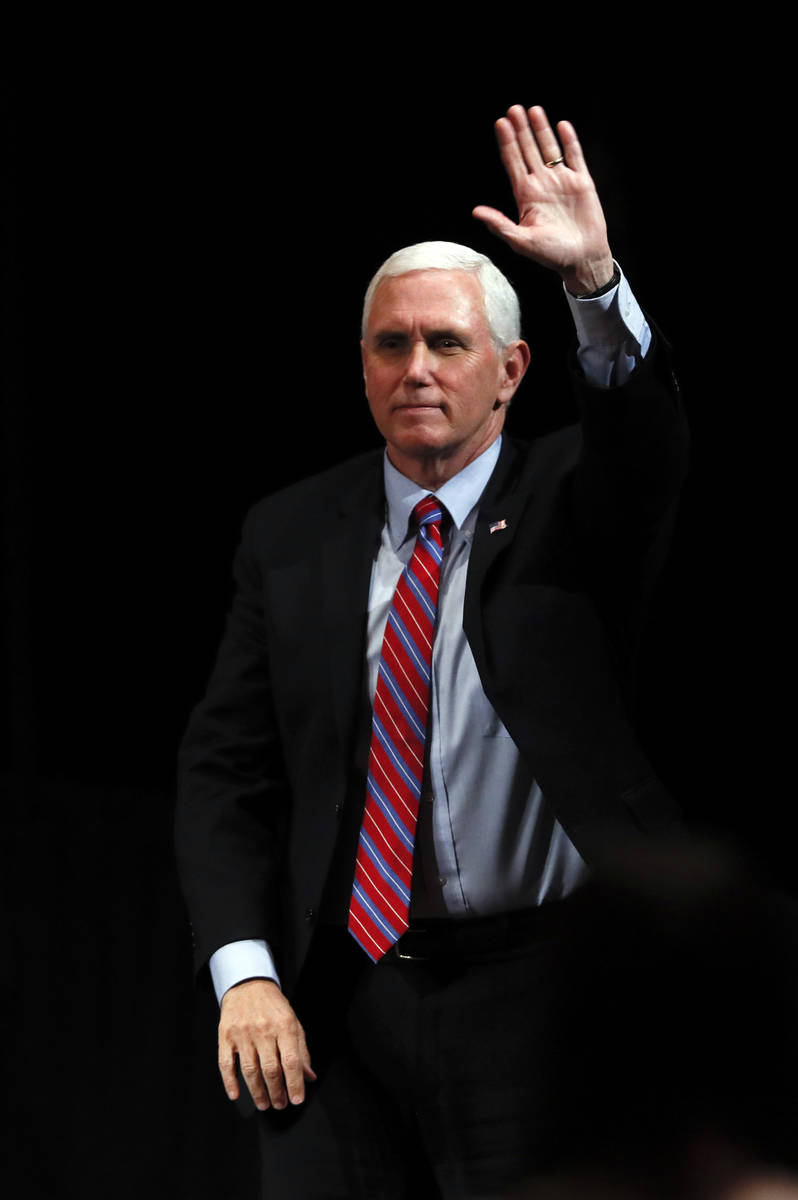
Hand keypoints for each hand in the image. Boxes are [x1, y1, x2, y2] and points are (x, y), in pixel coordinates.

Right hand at [218, 978, 316, 1110]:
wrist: (248, 984)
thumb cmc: (273, 1006)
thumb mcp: (293, 1022)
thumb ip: (301, 1050)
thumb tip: (309, 1076)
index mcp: (284, 1026)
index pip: (291, 1061)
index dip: (295, 1084)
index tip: (297, 1100)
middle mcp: (263, 1030)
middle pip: (270, 1069)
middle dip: (277, 1093)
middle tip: (280, 1104)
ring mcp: (243, 1033)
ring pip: (249, 1070)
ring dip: (257, 1092)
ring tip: (264, 1104)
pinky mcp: (226, 1036)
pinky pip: (226, 1064)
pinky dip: (230, 1082)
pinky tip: (236, 1095)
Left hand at [473, 104, 614, 295]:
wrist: (582, 259)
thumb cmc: (551, 255)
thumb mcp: (521, 241)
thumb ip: (500, 225)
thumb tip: (475, 211)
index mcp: (526, 196)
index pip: (513, 163)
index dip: (506, 143)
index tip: (500, 123)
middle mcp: (542, 184)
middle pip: (528, 150)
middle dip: (521, 130)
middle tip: (513, 109)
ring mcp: (562, 181)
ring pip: (549, 149)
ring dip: (541, 130)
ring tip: (533, 110)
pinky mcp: (582, 182)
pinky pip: (575, 156)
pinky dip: (569, 141)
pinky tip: (561, 125)